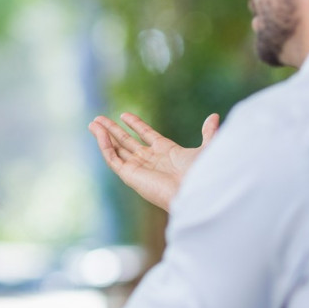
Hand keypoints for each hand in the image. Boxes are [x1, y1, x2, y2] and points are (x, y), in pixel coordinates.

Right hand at [89, 111, 218, 211]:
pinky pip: (113, 158)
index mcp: (166, 153)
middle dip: (113, 130)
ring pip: (116, 150)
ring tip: (93, 123)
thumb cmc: (202, 174)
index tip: (124, 115)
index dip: (135, 124)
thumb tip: (215, 117)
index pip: (146, 135)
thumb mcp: (207, 149)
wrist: (195, 193)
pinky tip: (100, 133)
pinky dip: (105, 145)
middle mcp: (150, 160)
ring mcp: (139, 168)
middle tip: (98, 119)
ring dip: (104, 136)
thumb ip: (208, 133)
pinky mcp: (130, 175)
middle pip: (127, 142)